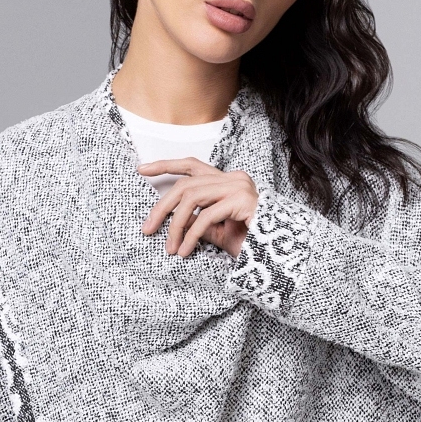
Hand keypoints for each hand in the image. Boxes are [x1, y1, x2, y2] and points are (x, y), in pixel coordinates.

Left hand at [138, 158, 257, 258]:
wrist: (278, 255)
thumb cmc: (250, 243)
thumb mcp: (216, 232)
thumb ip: (197, 222)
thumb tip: (172, 221)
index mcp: (227, 181)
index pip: (191, 166)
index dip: (165, 165)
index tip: (142, 170)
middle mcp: (233, 178)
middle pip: (185, 185)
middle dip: (162, 208)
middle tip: (147, 229)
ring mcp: (238, 187)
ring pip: (191, 199)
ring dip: (176, 225)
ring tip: (170, 247)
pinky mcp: (242, 200)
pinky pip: (206, 216)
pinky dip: (191, 235)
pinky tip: (185, 250)